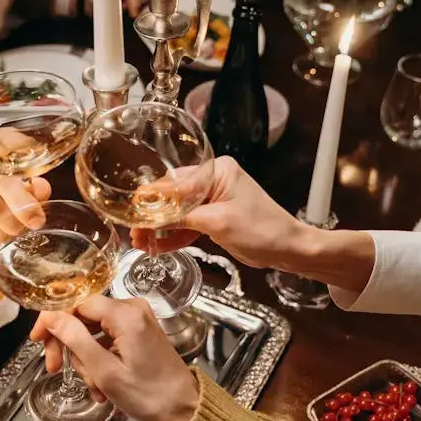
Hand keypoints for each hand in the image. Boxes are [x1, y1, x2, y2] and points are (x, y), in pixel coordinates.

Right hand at [30, 296, 198, 420]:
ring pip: (93, 330)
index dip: (53, 320)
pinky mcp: (139, 331)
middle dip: (67, 344)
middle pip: (83, 316)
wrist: (185, 408)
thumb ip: (75, 339)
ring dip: (85, 359)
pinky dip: (99, 359)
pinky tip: (101, 384)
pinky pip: (107, 337)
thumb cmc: (149, 394)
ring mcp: (137, 319)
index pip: (76, 303)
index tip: (38, 340)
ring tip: (93, 387)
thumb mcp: (105, 371)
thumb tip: (51, 317)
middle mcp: (132, 308)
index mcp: (125, 314)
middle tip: (54, 368)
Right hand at [130, 156, 307, 269]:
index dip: (150, 198)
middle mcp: (212, 180)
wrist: (289, 250)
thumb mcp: (217, 222)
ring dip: (160, 228)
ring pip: (177, 212)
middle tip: (135, 233)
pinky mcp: (213, 218)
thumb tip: (149, 213)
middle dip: (152, 216)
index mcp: (216, 170)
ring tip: (141, 243)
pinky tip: (157, 247)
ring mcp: (213, 200)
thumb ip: (182, 215)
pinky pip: (187, 224)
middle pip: (171, 196)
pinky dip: (174, 236)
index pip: (174, 182)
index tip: (131, 212)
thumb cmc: (263, 230)